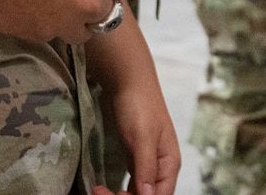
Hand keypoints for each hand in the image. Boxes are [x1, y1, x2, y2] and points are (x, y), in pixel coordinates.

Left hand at [92, 47, 179, 194]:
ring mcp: (146, 164)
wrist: (128, 81)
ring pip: (136, 193)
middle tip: (98, 192)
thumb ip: (146, 168)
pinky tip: (101, 188)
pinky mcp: (133, 159)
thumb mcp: (143, 137)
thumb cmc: (139, 105)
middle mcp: (160, 168)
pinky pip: (129, 184)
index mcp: (169, 164)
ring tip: (96, 191)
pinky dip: (115, 190)